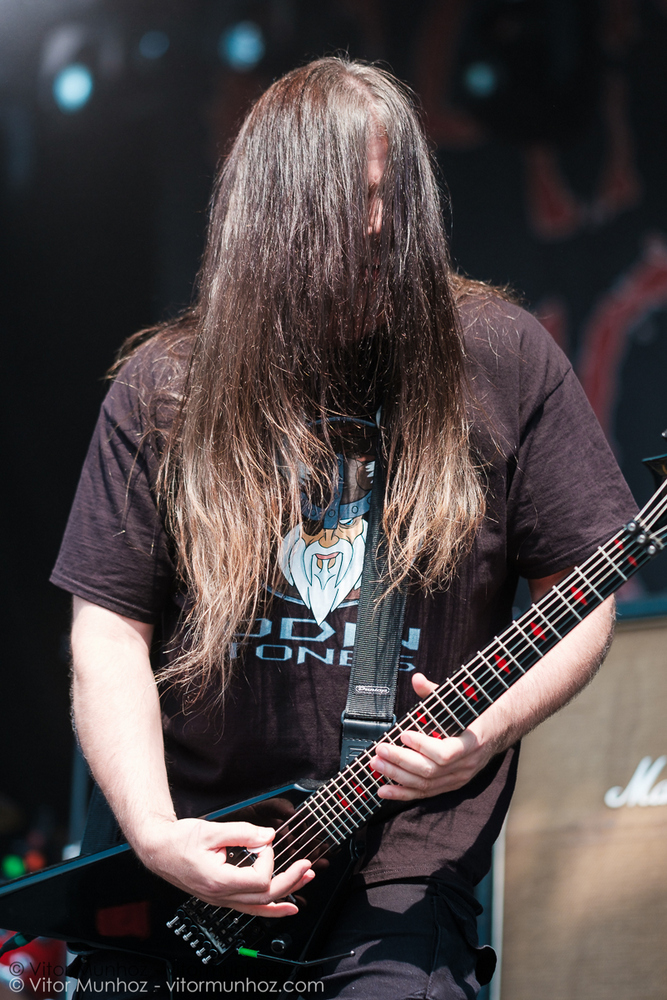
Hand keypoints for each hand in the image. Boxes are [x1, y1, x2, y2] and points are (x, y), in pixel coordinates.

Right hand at [134, 817, 313, 915]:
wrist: (159, 850)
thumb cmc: (179, 840)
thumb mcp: (212, 831)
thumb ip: (243, 833)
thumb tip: (268, 836)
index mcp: (218, 881)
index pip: (259, 879)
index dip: (268, 859)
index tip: (262, 842)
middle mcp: (221, 896)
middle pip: (265, 896)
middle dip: (291, 880)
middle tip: (308, 865)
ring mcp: (221, 900)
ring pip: (260, 906)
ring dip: (287, 893)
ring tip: (306, 880)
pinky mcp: (222, 897)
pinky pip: (251, 908)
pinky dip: (271, 907)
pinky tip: (287, 905)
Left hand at [371, 672, 496, 801]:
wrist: (497, 730)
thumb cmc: (475, 714)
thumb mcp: (459, 701)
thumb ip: (435, 692)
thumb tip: (417, 680)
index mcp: (472, 742)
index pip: (446, 753)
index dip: (423, 746)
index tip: (404, 734)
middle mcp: (466, 765)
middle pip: (430, 771)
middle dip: (401, 760)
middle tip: (380, 750)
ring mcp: (458, 778)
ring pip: (425, 784)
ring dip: (397, 775)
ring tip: (377, 765)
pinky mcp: (450, 785)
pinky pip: (425, 793)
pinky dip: (403, 793)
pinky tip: (384, 789)